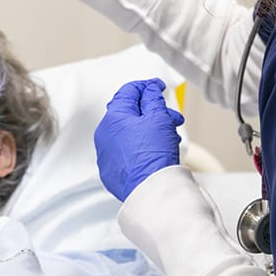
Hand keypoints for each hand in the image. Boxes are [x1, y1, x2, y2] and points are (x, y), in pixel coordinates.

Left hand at [94, 78, 184, 201]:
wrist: (151, 189)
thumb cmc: (153, 154)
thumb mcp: (159, 117)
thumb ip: (153, 98)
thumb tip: (149, 90)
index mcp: (113, 117)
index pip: (128, 92)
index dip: (147, 86)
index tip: (158, 87)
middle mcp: (104, 134)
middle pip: (131, 113)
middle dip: (154, 112)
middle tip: (171, 116)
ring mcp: (106, 153)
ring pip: (130, 133)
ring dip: (150, 130)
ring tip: (170, 136)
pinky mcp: (111, 170)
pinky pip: (127, 151)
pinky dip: (141, 146)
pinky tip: (157, 150)